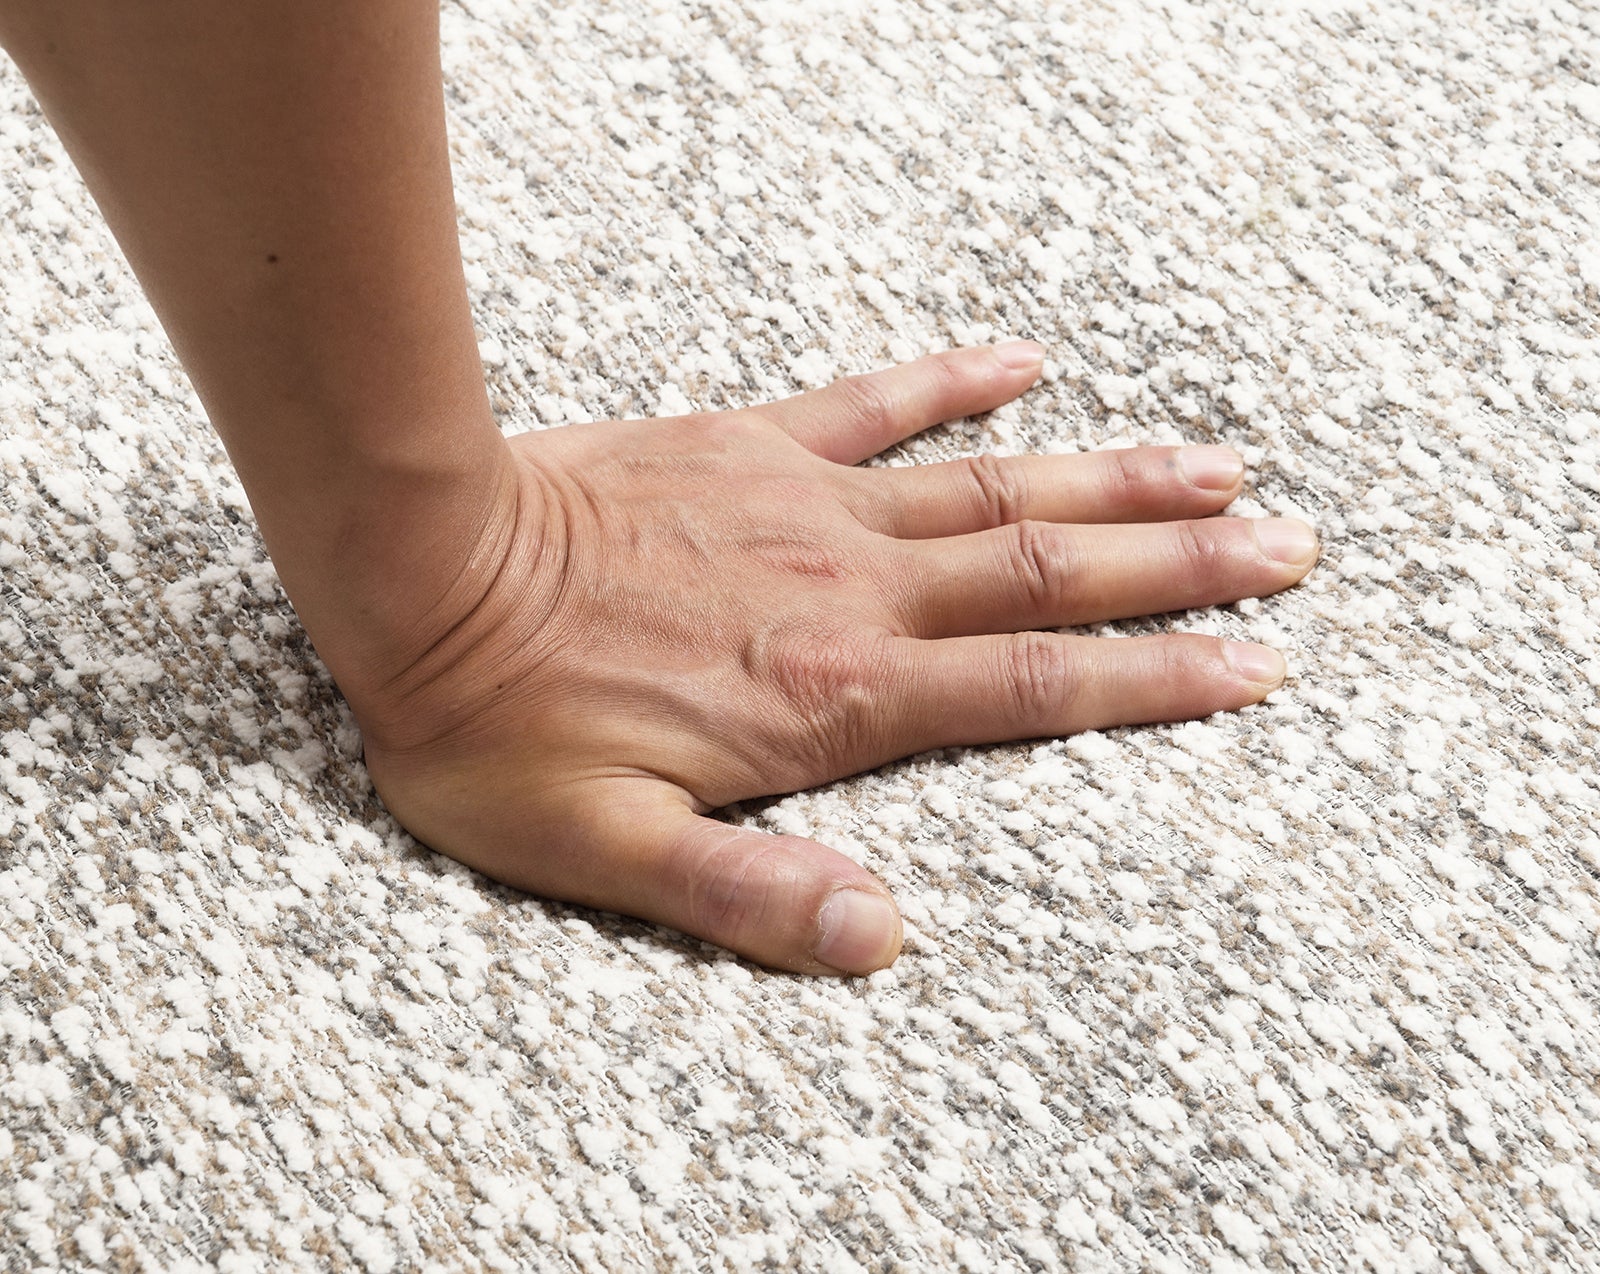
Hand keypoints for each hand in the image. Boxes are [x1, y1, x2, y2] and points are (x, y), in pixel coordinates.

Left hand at [349, 343, 1317, 974]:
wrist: (422, 566)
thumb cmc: (504, 721)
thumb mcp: (612, 850)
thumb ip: (750, 893)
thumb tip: (880, 940)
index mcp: (837, 696)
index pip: (1035, 689)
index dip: (1157, 679)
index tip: (1257, 664)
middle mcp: (851, 592)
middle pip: (1051, 574)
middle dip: (1181, 565)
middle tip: (1289, 545)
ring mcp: (808, 507)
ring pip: (995, 486)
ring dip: (1114, 475)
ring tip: (1218, 464)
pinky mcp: (752, 446)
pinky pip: (875, 402)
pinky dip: (954, 381)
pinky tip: (1024, 363)